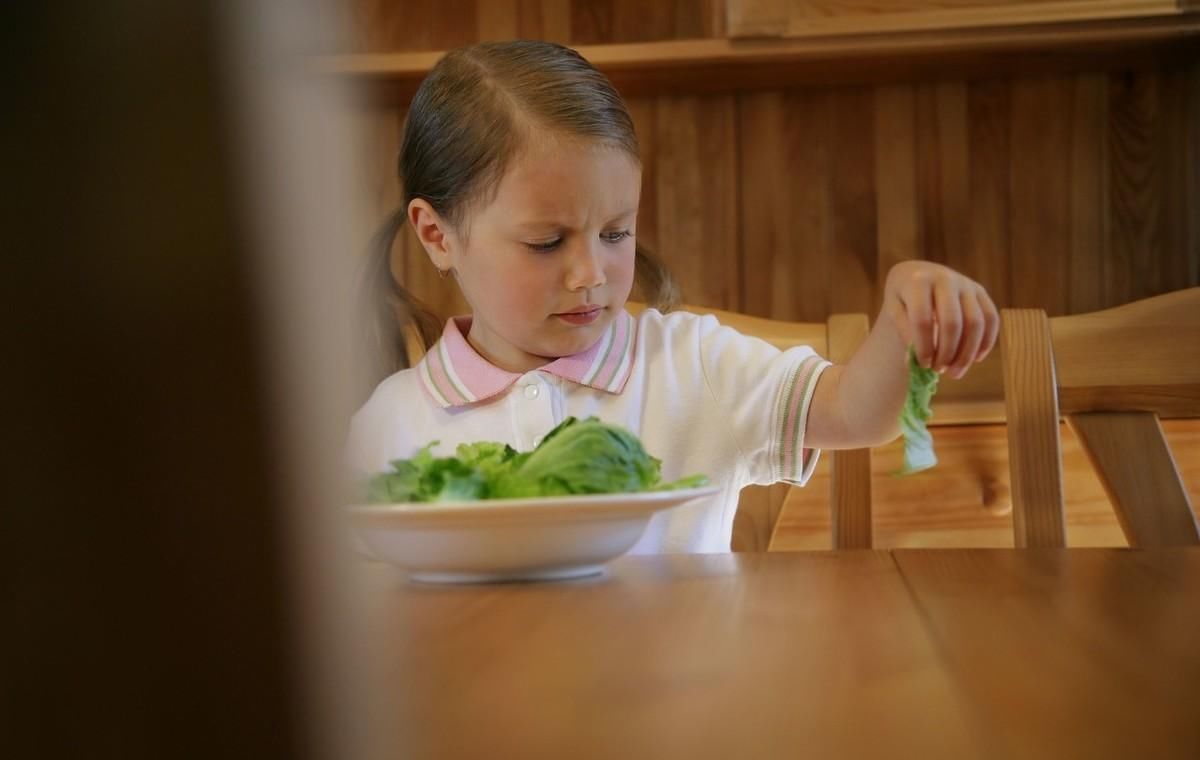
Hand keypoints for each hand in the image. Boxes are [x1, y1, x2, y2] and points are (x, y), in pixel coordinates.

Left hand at [881, 261, 998, 379]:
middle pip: (952, 323)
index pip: (922, 319)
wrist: (918, 274)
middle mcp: (945, 278)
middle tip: (939, 370)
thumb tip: (913, 361)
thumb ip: (904, 332)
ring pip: (975, 323)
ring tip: (954, 372)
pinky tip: (975, 359)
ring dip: (967, 353)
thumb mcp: (894, 309)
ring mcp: (966, 284)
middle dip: (947, 352)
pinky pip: (991, 318)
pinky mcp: (980, 291)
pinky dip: (986, 342)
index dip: (924, 346)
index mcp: (918, 282)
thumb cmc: (904, 297)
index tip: (923, 364)